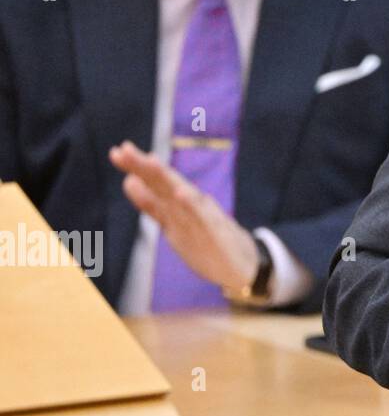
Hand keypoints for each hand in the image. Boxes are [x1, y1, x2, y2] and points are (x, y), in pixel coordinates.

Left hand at [108, 140, 258, 293]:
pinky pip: (202, 217)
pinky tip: (181, 193)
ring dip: (165, 178)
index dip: (136, 169)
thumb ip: (152, 205)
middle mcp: (189, 207)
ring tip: (149, 161)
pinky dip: (191, 204)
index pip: (153, 184)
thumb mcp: (174, 224)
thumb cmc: (209, 243)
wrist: (244, 266)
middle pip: (163, 184)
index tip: (117, 151)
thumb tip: (129, 181)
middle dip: (143, 167)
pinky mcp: (216, 232)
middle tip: (122, 149)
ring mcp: (203, 217)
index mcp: (177, 207)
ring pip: (180, 195)